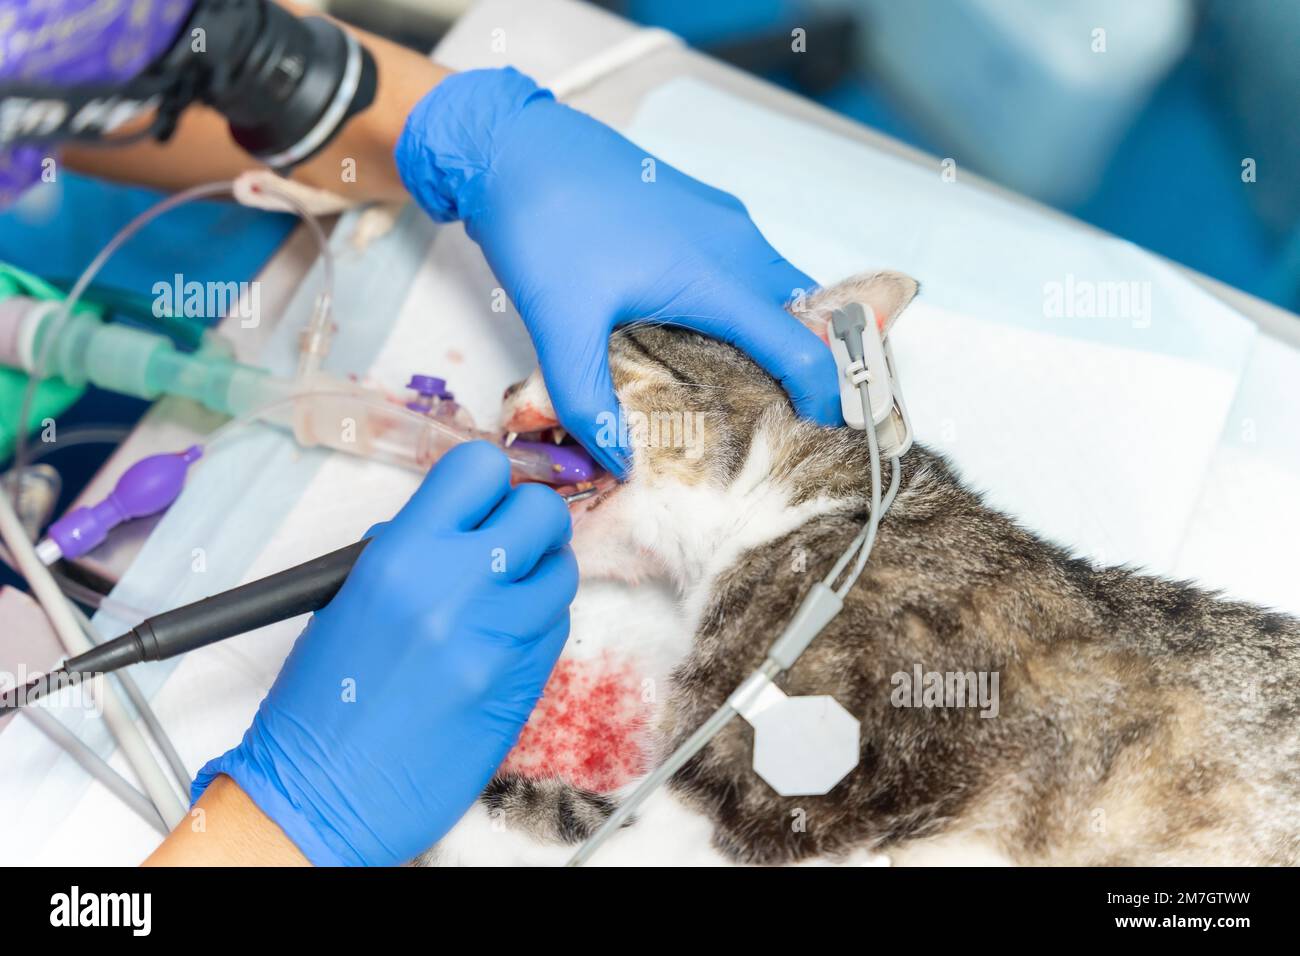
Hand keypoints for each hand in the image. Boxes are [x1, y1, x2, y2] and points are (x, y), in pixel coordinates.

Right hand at [191, 442, 577, 865]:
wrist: (327, 796)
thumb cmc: (322, 705)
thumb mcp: (347, 601)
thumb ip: (407, 550)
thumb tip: (458, 520)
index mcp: (402, 558)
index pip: (480, 468)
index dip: (490, 478)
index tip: (487, 496)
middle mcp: (458, 588)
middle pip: (542, 512)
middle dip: (531, 520)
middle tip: (509, 541)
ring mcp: (500, 638)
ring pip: (562, 571)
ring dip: (540, 575)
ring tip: (502, 597)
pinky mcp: (525, 684)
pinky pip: (557, 626)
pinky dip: (538, 623)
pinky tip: (500, 640)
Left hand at [395, 68, 839, 474]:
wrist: (514, 143)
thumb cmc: (542, 223)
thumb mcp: (559, 326)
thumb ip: (588, 402)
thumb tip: (617, 461)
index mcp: (717, 274)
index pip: (800, 345)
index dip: (825, 394)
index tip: (829, 432)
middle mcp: (735, 242)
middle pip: (805, 314)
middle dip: (811, 367)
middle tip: (792, 420)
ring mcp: (721, 220)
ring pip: (778, 287)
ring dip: (781, 334)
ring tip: (756, 390)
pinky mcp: (700, 209)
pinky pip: (750, 265)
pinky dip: (752, 306)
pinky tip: (712, 339)